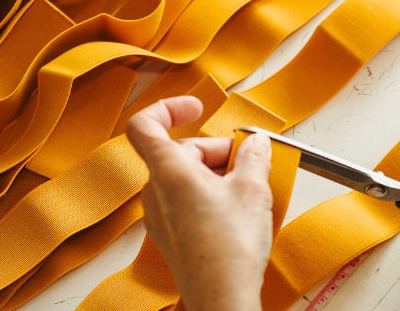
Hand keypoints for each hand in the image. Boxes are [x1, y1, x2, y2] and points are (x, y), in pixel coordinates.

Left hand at [126, 96, 271, 310]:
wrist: (222, 298)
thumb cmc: (230, 248)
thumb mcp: (253, 188)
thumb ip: (253, 156)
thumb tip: (255, 143)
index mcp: (168, 171)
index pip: (144, 124)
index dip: (167, 108)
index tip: (196, 107)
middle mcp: (156, 192)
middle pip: (179, 151)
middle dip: (215, 150)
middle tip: (249, 162)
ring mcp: (160, 217)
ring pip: (184, 178)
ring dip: (216, 174)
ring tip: (249, 190)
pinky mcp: (171, 236)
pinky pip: (186, 202)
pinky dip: (210, 196)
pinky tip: (238, 211)